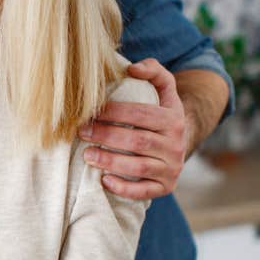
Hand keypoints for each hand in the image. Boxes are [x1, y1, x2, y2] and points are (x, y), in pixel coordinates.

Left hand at [78, 58, 189, 200]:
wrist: (179, 142)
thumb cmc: (160, 113)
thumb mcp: (164, 89)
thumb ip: (153, 71)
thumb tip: (133, 68)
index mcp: (173, 119)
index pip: (141, 114)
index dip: (113, 112)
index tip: (90, 112)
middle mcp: (175, 145)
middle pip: (137, 142)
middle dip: (106, 136)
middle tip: (81, 132)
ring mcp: (172, 168)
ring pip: (138, 167)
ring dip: (110, 162)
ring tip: (87, 155)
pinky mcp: (166, 186)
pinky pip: (144, 191)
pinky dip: (123, 188)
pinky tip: (103, 181)